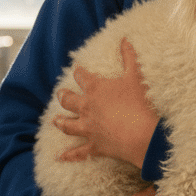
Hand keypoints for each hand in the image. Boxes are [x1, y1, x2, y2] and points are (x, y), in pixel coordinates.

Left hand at [53, 38, 158, 168]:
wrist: (141, 135)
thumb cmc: (139, 103)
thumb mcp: (136, 76)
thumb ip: (129, 57)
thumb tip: (125, 39)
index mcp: (96, 89)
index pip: (82, 77)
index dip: (79, 72)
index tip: (77, 70)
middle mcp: (87, 108)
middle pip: (69, 100)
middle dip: (64, 96)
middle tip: (61, 94)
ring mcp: (89, 128)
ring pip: (68, 125)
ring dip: (60, 122)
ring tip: (54, 121)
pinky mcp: (94, 146)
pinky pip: (78, 152)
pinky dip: (69, 155)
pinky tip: (60, 157)